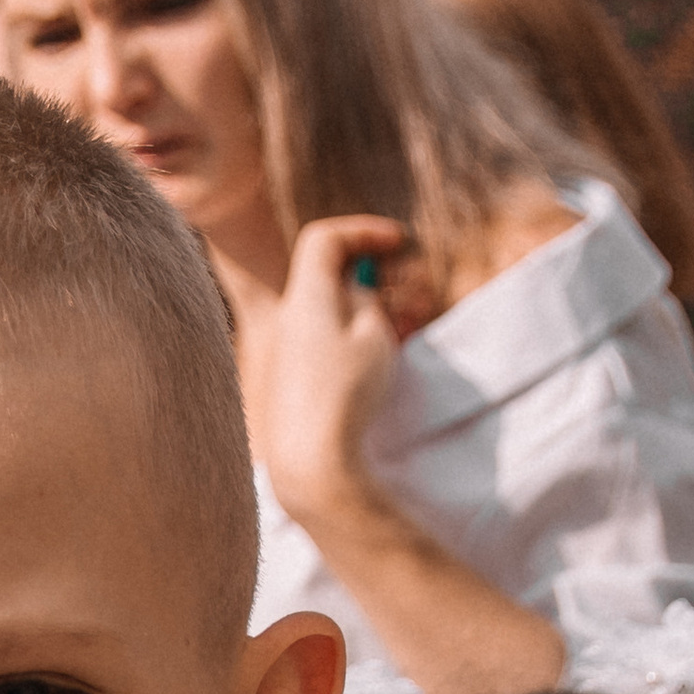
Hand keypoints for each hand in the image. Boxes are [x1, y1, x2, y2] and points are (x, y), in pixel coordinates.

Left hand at [255, 216, 422, 539]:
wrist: (311, 462)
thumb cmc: (346, 393)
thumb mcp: (373, 334)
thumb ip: (365, 303)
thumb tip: (354, 298)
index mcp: (305, 297)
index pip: (325, 239)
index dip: (362, 231)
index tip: (397, 245)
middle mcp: (288, 320)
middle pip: (327, 278)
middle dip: (371, 279)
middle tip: (407, 299)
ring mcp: (286, 355)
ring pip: (329, 315)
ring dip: (367, 315)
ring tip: (400, 335)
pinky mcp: (291, 386)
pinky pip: (324, 347)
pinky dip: (352, 343)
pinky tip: (376, 367)